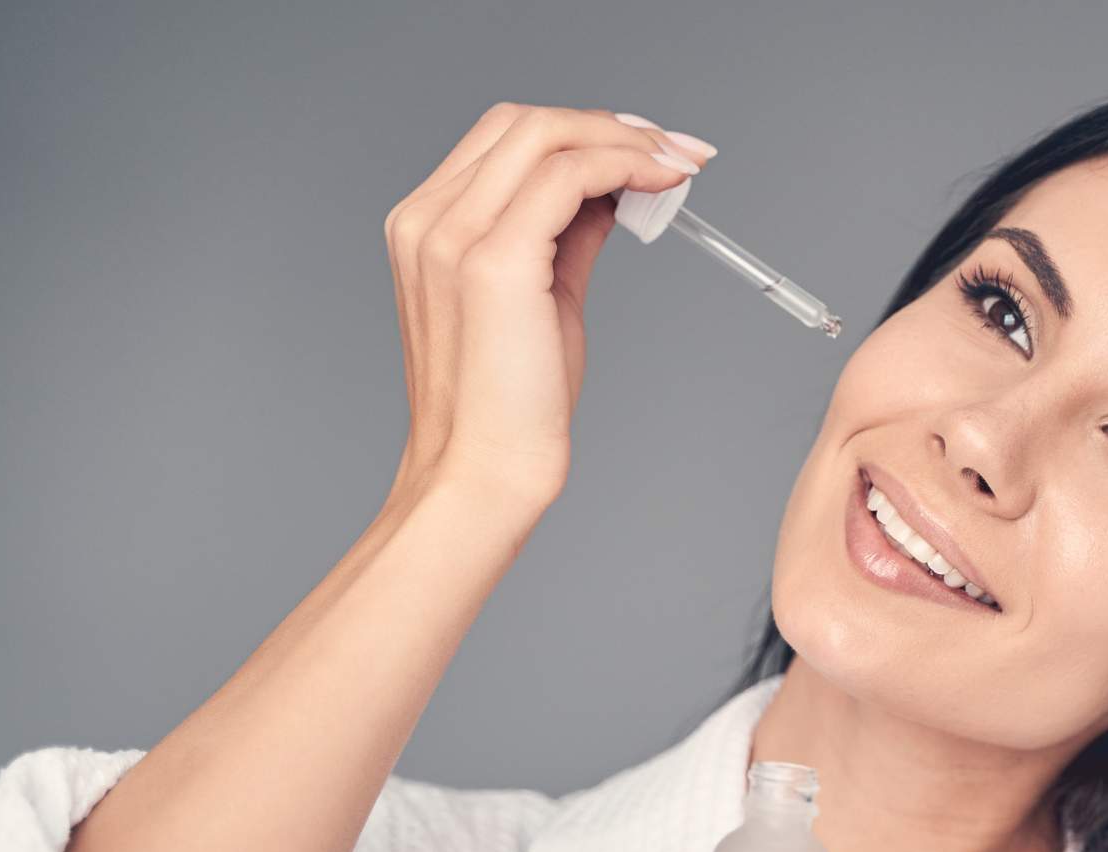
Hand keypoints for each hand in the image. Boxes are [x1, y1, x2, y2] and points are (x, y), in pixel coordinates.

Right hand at [378, 102, 714, 510]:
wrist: (485, 473)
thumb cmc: (512, 403)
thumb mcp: (542, 295)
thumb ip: (566, 234)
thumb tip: (612, 190)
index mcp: (427, 227)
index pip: (505, 141)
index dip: (583, 130)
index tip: (648, 149)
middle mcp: (427, 221)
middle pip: (523, 123)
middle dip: (611, 125)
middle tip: (678, 152)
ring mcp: (452, 236)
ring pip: (546, 134)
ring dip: (627, 140)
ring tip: (680, 166)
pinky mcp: (493, 261)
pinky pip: (569, 174)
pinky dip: (625, 164)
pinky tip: (663, 184)